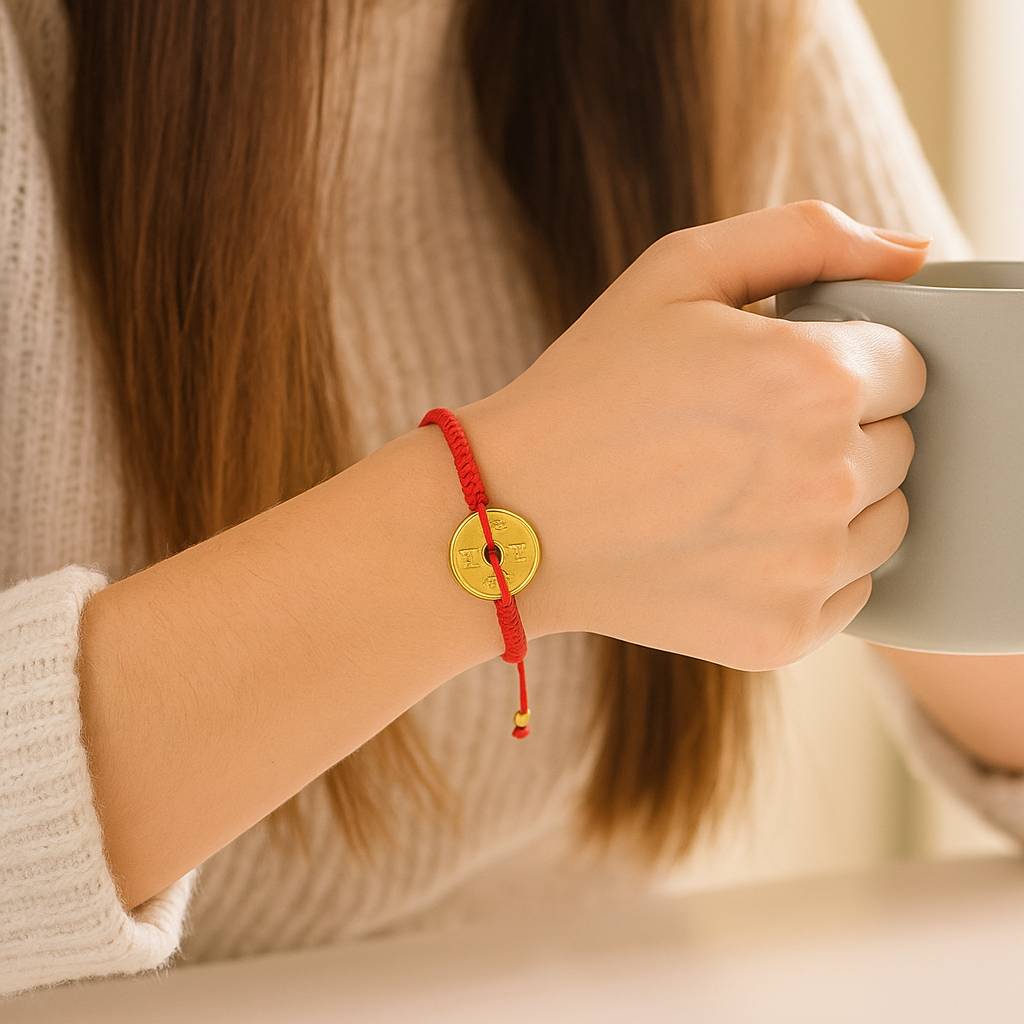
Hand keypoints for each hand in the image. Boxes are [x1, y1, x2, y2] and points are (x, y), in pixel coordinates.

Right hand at [459, 202, 929, 670]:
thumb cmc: (587, 387)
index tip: (777, 381)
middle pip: (900, 445)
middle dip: (839, 432)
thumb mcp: (677, 272)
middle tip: (741, 438)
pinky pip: (847, 589)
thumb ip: (806, 236)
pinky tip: (730, 547)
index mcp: (815, 378)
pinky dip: (803, 569)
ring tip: (734, 492)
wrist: (508, 515)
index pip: (909, 366)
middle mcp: (828, 478)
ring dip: (832, 502)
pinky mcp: (784, 633)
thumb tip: (914, 254)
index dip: (843, 364)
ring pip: (884, 520)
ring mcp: (809, 567)